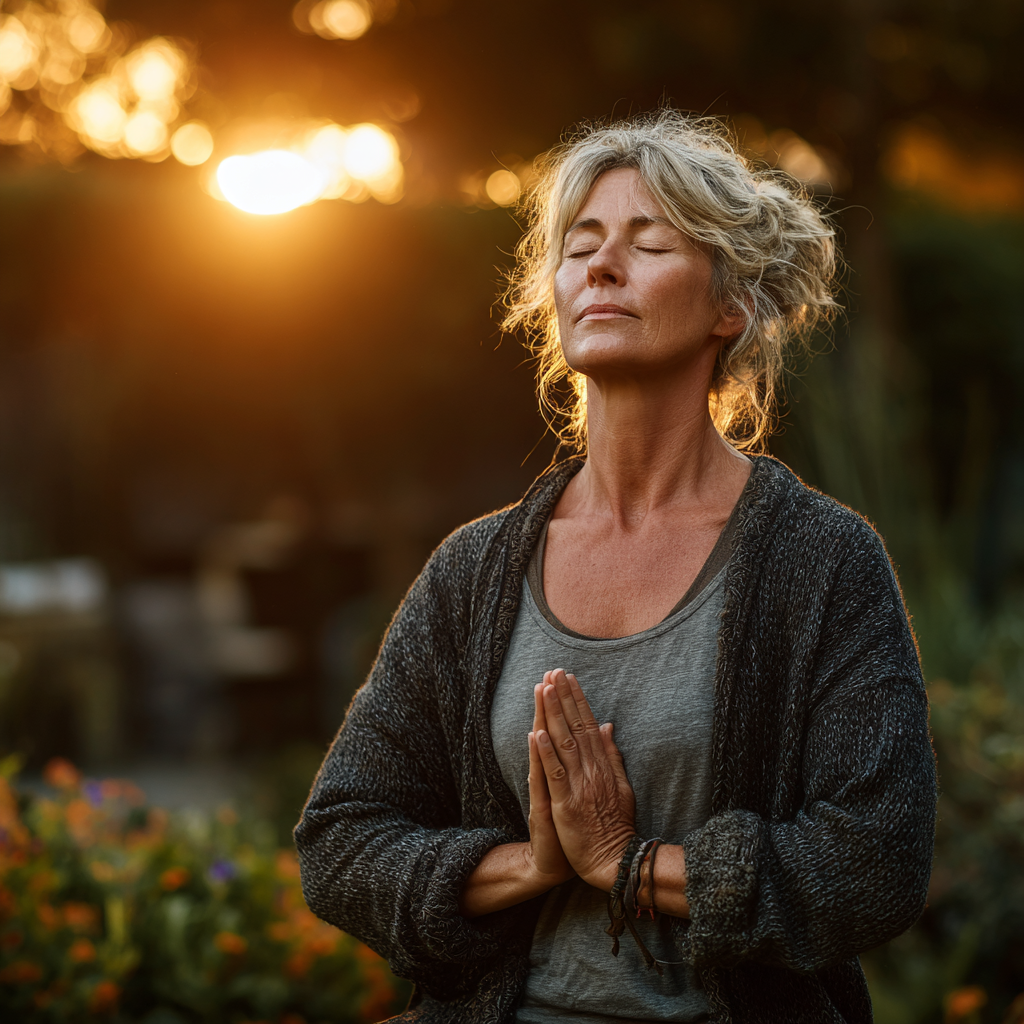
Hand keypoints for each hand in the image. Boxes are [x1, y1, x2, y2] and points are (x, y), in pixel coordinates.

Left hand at [534, 669, 635, 891]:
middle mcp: (592, 770)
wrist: (614, 861)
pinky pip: (555, 774)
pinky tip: (537, 732)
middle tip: (553, 672)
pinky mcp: (566, 804)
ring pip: (564, 743)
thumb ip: (613, 755)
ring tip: (544, 689)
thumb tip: (606, 725)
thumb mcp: (622, 786)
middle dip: (563, 698)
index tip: (568, 677)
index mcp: (603, 765)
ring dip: (552, 715)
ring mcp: (579, 786)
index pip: (588, 724)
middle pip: (575, 727)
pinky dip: (546, 753)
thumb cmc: (616, 825)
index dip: (577, 699)